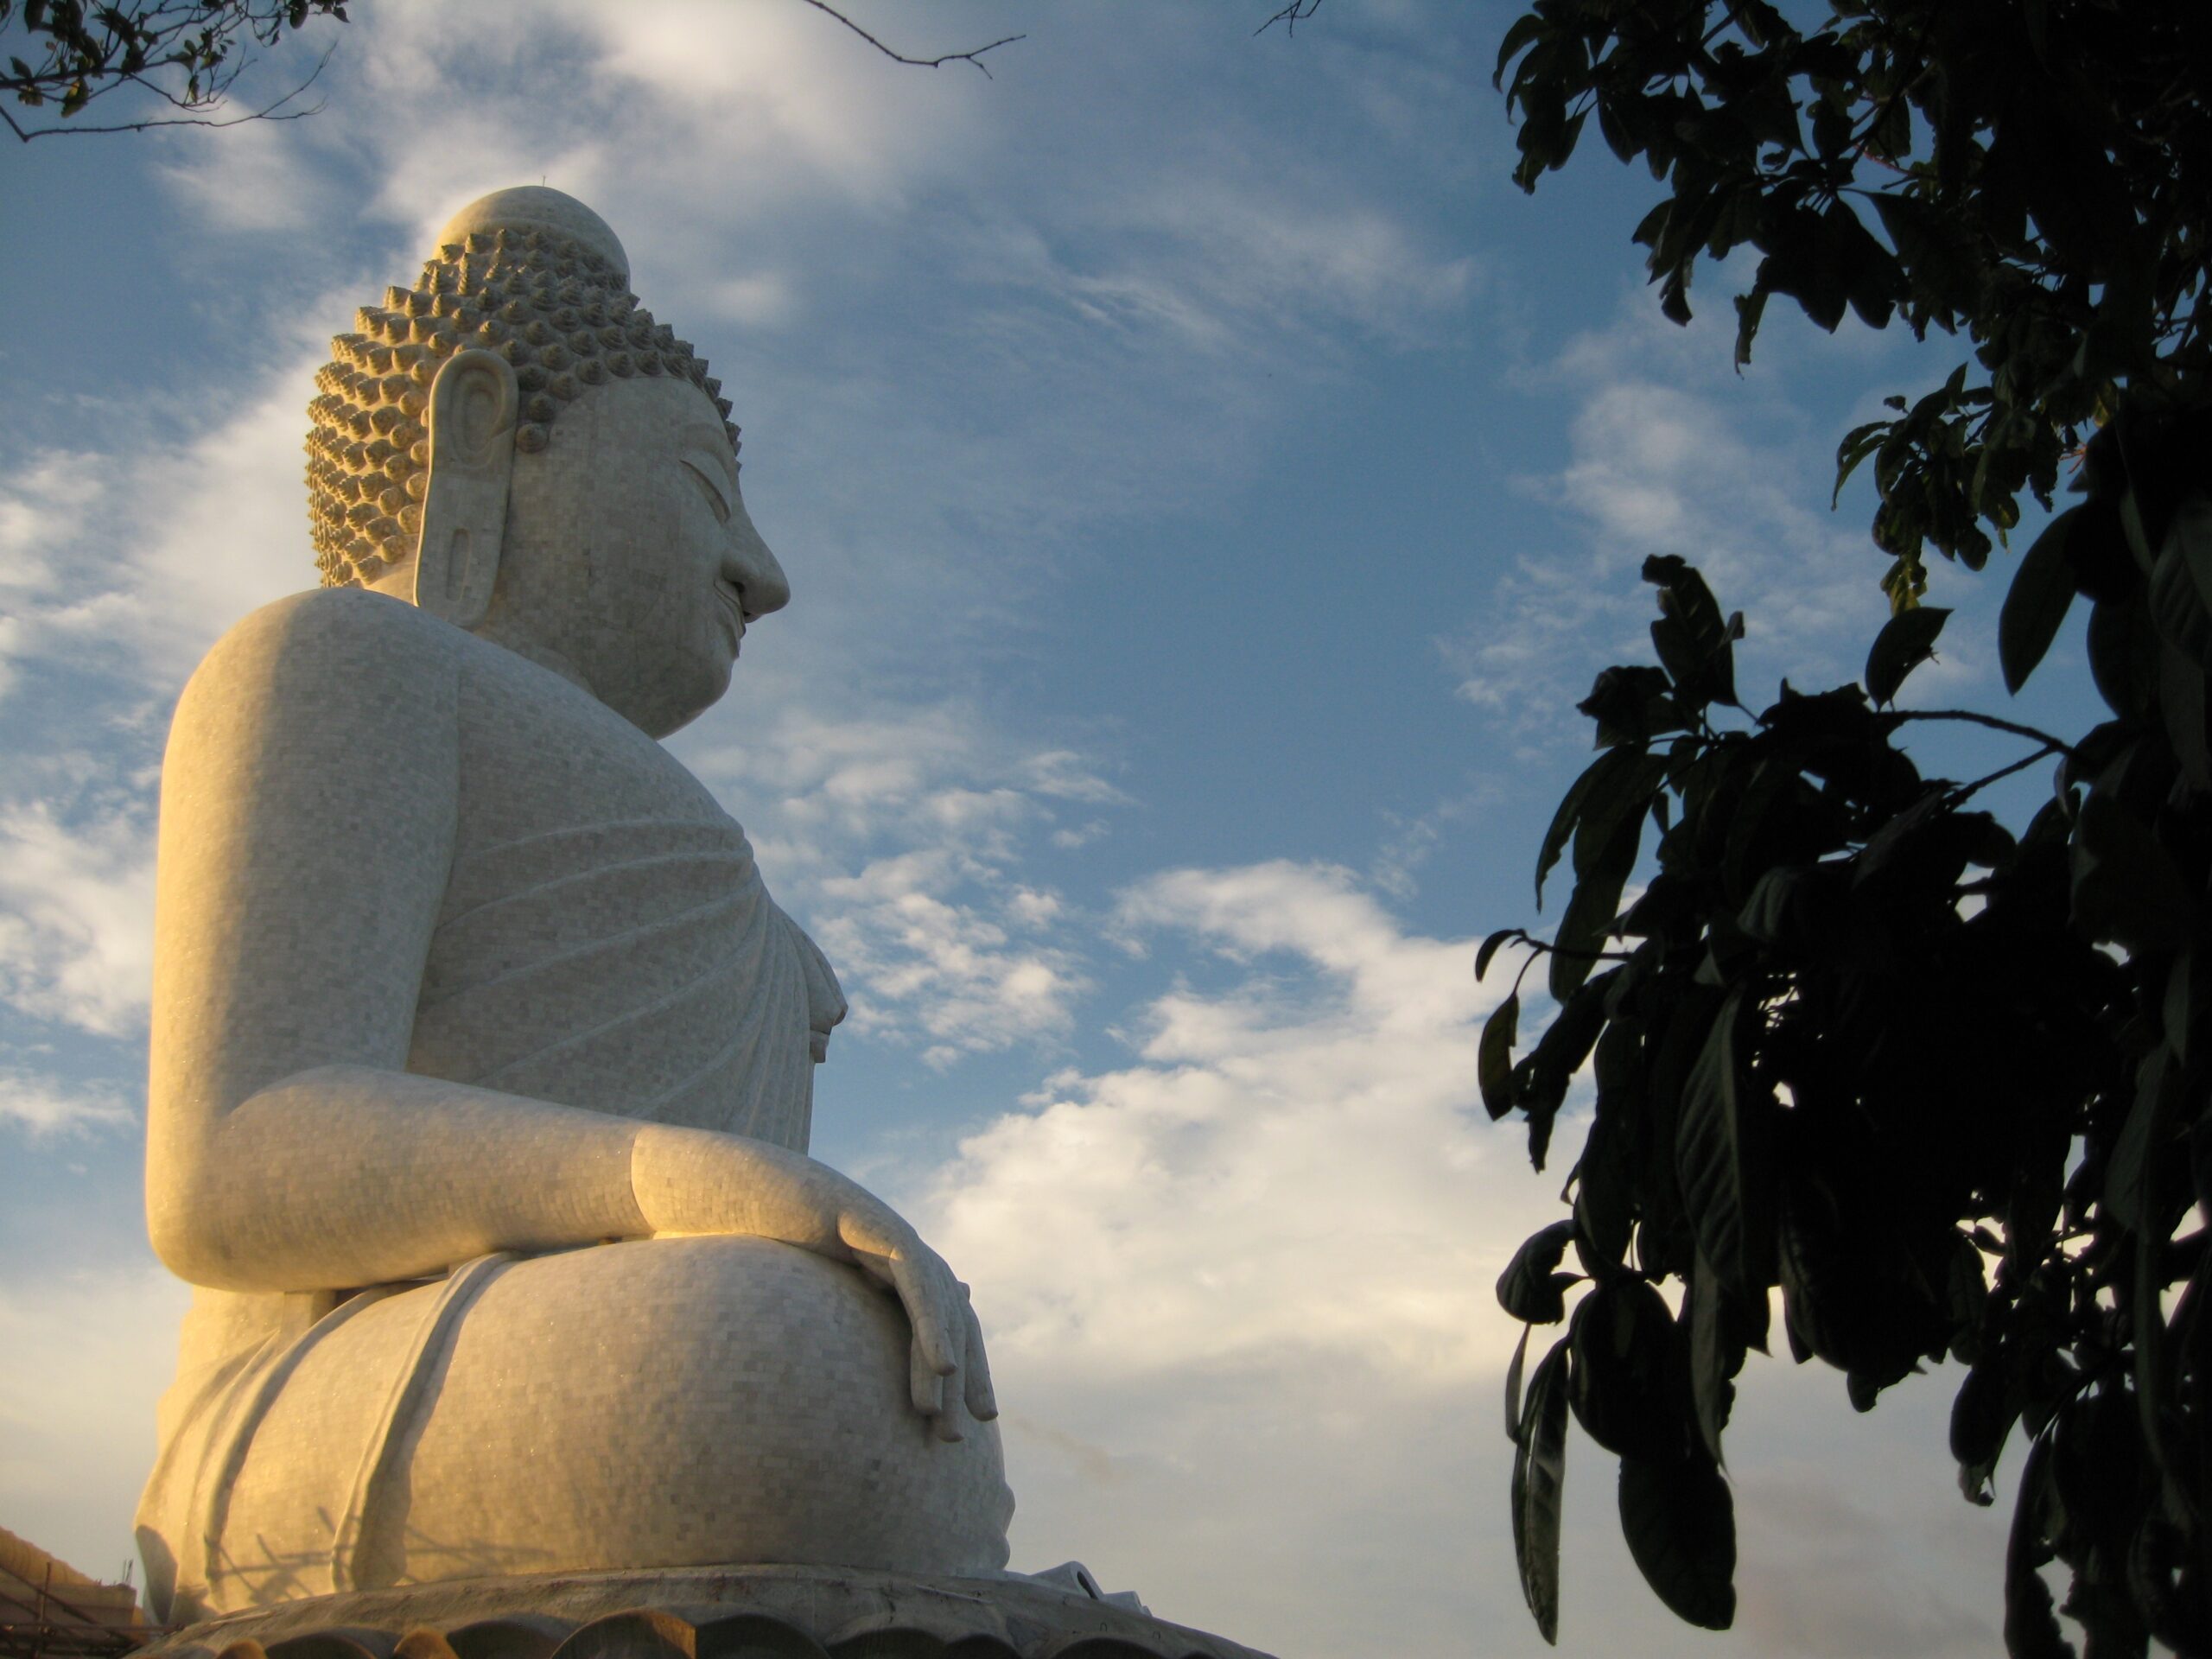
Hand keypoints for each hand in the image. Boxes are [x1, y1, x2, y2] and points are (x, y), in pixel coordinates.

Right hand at [626, 1123, 998, 1439]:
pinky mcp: (856, 1213)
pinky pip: (910, 1271)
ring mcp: (869, 1223)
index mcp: (856, 1263)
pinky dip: (930, 1319)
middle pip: (944, 1308)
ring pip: (936, 1295)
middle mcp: (874, 1241)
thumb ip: (780, 1341)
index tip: (944, 1429)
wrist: (675, 1183)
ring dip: (945, 1361)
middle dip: (959, 1374)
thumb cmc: (697, 1247)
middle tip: (958, 1439)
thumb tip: (766, 1408)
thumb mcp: (749, 1307)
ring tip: (944, 1422)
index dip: (940, 1369)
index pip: (920, 1319)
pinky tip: (938, 1368)